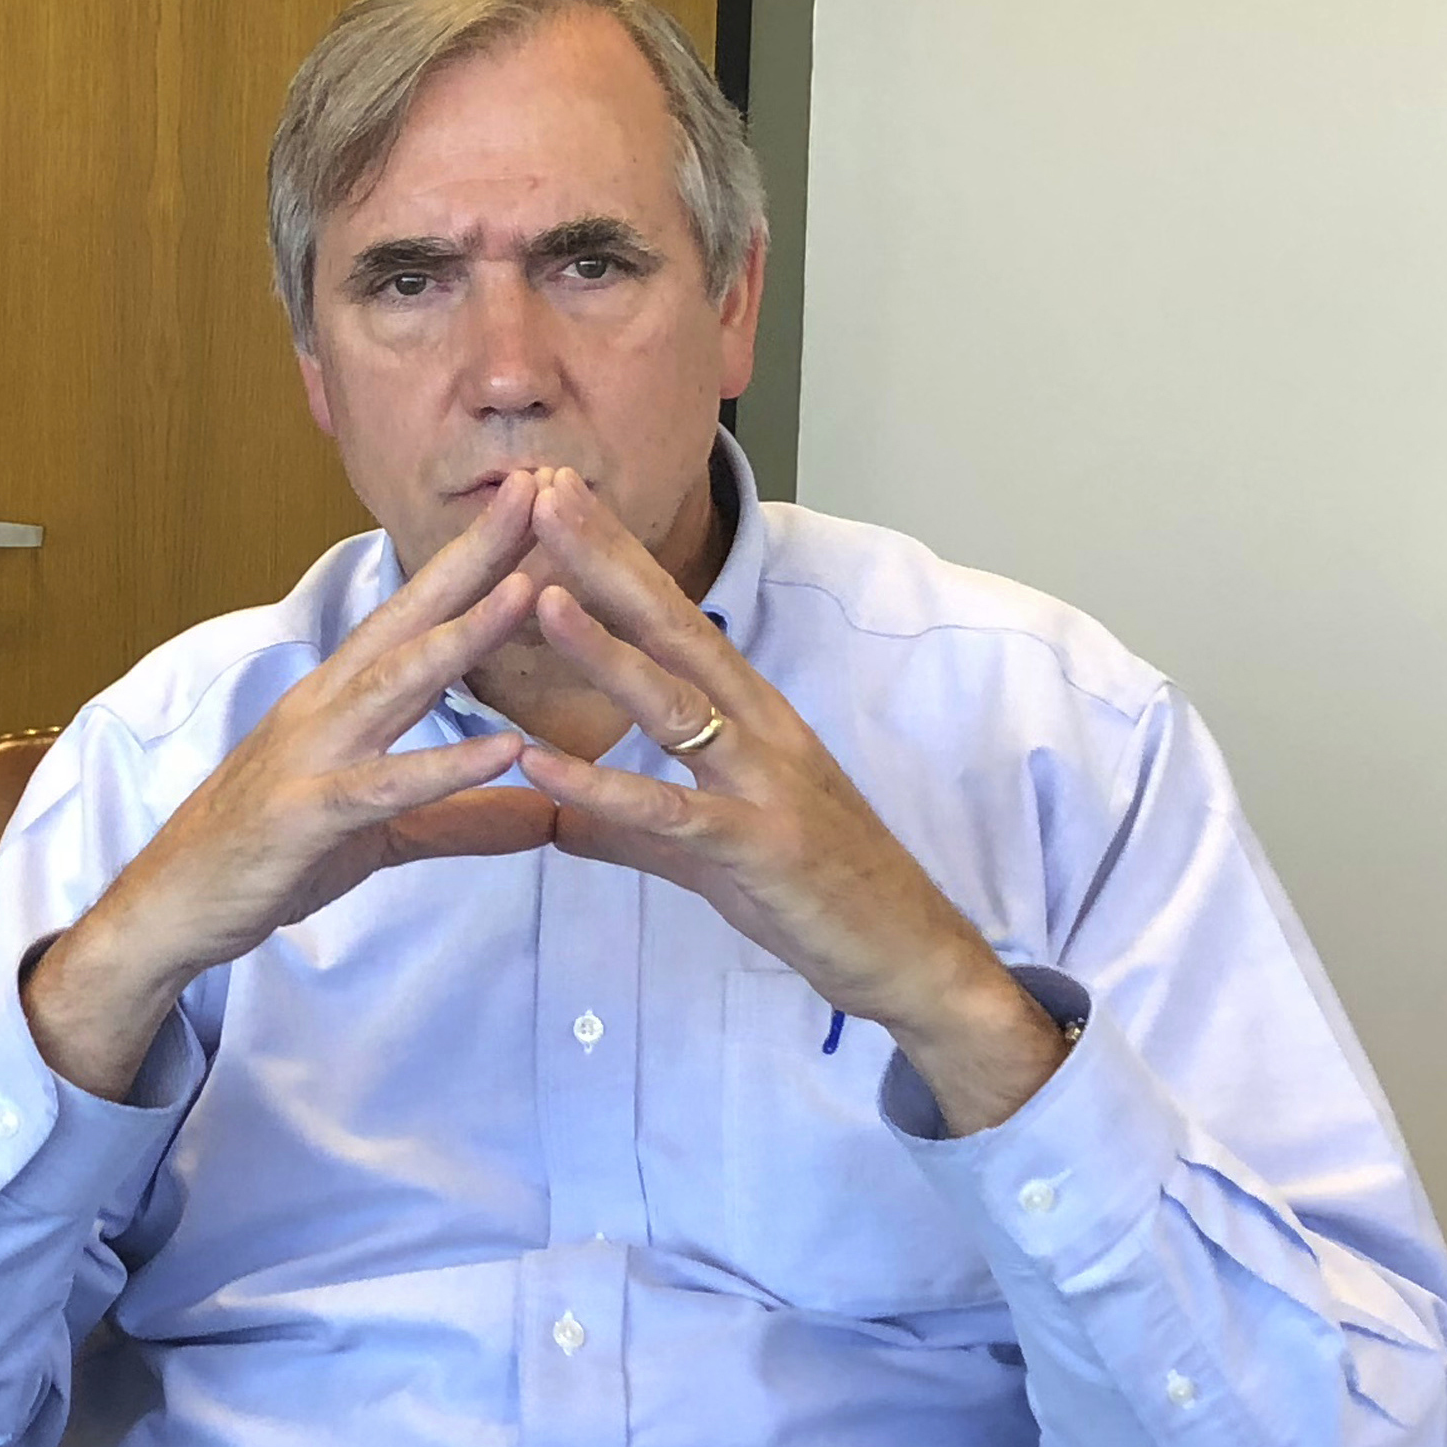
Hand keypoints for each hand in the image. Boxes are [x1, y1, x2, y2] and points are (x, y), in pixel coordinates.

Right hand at [27, 474, 558, 1099]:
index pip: (418, 613)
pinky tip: (505, 747)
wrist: (171, 908)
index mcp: (342, 699)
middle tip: (541, 491)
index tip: (536, 500)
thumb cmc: (268, 856)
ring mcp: (311, 754)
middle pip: (411, 618)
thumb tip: (544, 817)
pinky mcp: (305, 814)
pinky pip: (384, 787)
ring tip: (528, 593)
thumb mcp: (382, 834)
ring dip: (462, 636)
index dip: (477, 557)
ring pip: (395, 683)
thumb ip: (462, 819)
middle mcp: (325, 707)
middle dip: (477, 555)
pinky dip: (444, 765)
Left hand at [511, 470, 1065, 1132]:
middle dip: (605, 558)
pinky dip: (603, 789)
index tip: (556, 495)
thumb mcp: (707, 850)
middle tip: (541, 490)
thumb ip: (629, 827)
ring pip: (674, 703)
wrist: (910, 956)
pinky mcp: (760, 848)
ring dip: (604, 649)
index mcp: (750, 716)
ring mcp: (764, 785)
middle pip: (672, 628)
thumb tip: (555, 818)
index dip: (615, 556)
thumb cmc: (815, 892)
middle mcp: (760, 730)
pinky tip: (541, 765)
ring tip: (536, 596)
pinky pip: (669, 813)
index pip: (672, 618)